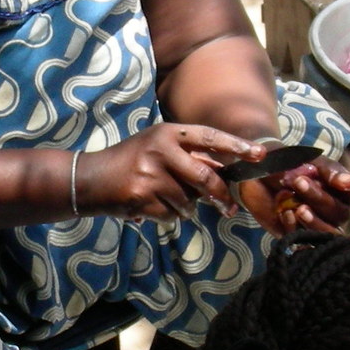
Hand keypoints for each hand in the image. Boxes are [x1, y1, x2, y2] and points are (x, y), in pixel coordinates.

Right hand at [78, 123, 262, 222]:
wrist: (90, 179)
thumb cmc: (131, 162)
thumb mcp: (159, 149)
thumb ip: (189, 158)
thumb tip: (226, 173)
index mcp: (168, 133)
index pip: (210, 137)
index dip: (236, 146)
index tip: (259, 154)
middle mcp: (161, 149)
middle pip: (205, 177)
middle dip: (220, 195)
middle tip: (228, 208)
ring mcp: (151, 173)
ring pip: (188, 201)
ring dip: (184, 208)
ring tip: (165, 200)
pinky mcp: (143, 196)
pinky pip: (171, 214)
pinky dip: (168, 216)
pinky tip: (151, 206)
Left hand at [235, 156, 349, 237]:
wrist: (260, 172)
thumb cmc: (290, 162)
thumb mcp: (307, 159)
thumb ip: (326, 170)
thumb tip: (346, 182)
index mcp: (343, 188)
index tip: (343, 182)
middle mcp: (336, 209)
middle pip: (341, 211)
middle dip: (320, 198)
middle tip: (299, 182)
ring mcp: (320, 225)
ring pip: (329, 232)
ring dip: (314, 221)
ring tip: (297, 208)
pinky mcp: (300, 236)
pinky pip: (304, 240)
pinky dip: (295, 228)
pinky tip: (285, 213)